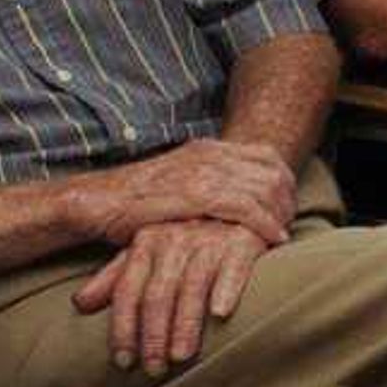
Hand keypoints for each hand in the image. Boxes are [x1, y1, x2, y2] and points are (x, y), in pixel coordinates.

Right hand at [69, 138, 294, 250]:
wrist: (94, 202)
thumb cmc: (135, 201)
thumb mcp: (179, 184)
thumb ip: (210, 184)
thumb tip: (240, 197)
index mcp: (208, 148)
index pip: (266, 157)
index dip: (285, 182)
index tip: (289, 206)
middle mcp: (210, 154)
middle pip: (271, 172)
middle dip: (287, 200)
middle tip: (291, 223)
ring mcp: (202, 172)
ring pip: (263, 188)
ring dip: (280, 213)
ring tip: (284, 234)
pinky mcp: (193, 195)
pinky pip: (243, 207)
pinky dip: (263, 223)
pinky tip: (273, 239)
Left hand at [71, 218, 270, 374]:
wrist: (240, 204)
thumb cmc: (191, 238)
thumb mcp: (150, 252)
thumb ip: (117, 277)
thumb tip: (80, 303)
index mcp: (147, 242)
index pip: (128, 291)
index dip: (123, 328)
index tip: (123, 361)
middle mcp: (176, 239)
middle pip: (158, 294)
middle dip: (154, 335)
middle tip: (154, 368)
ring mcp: (210, 238)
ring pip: (192, 287)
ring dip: (186, 324)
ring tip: (182, 356)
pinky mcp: (244, 240)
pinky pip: (234, 267)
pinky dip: (227, 289)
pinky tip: (220, 313)